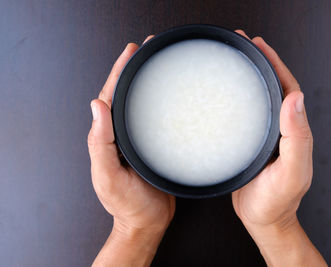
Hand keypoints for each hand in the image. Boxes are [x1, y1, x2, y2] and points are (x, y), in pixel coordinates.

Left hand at [88, 39, 174, 266]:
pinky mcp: (153, 146)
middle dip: (133, 70)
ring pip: (140, 105)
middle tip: (147, 49)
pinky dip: (161, 103)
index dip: (118, 72)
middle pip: (125, 95)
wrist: (147, 221)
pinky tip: (171, 96)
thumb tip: (95, 106)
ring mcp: (137, 140)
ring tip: (158, 64)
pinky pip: (155, 119)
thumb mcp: (109, 175)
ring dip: (147, 83)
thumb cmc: (128, 203)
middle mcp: (121, 135)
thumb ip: (100, 143)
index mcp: (107, 138)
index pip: (109, 97)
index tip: (130, 53)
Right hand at [232, 30, 325, 265]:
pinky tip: (223, 94)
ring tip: (232, 61)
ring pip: (258, 98)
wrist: (263, 219)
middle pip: (272, 87)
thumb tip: (296, 99)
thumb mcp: (291, 173)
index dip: (275, 64)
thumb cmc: (276, 201)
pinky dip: (236, 99)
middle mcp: (281, 128)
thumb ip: (297, 138)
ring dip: (248, 77)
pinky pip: (245, 114)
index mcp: (293, 130)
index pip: (288, 87)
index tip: (259, 46)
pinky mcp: (250, 143)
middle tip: (242, 45)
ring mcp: (265, 134)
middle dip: (260, 63)